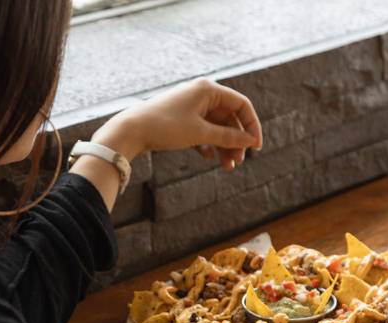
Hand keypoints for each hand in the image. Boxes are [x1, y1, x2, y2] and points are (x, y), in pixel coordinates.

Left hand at [92, 78, 262, 170]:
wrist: (131, 130)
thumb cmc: (165, 127)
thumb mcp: (200, 133)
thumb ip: (227, 137)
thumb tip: (250, 141)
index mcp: (208, 90)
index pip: (241, 105)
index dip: (252, 126)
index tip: (256, 147)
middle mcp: (201, 95)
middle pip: (230, 119)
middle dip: (236, 141)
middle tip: (238, 162)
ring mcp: (192, 107)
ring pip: (217, 128)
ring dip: (224, 147)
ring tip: (226, 167)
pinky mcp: (183, 119)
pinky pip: (204, 132)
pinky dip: (209, 145)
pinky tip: (208, 158)